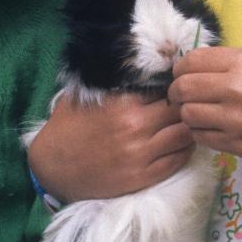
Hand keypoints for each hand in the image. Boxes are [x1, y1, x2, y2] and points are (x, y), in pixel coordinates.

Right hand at [26, 91, 194, 200]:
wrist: (52, 167)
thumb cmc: (68, 126)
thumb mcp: (85, 94)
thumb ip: (113, 81)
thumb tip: (140, 64)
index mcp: (122, 103)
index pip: (165, 88)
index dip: (175, 86)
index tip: (178, 86)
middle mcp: (135, 127)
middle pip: (179, 110)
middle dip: (185, 105)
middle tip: (187, 105)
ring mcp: (140, 154)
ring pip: (184, 135)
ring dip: (189, 127)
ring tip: (187, 124)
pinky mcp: (142, 177)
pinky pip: (177, 161)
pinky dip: (185, 150)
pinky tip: (182, 143)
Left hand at [169, 47, 241, 169]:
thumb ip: (228, 66)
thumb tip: (189, 70)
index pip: (192, 61)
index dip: (180, 69)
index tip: (182, 75)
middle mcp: (237, 88)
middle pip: (184, 88)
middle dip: (177, 93)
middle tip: (182, 97)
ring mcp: (236, 119)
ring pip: (189, 115)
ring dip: (189, 115)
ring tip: (201, 114)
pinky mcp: (238, 145)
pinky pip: (202, 137)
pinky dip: (201, 133)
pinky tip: (214, 129)